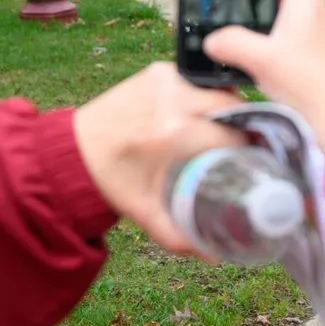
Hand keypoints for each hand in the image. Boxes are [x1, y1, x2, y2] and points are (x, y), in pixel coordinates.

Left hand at [73, 62, 246, 253]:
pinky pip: (198, 81)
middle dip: (242, 127)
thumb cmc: (112, 183)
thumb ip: (181, 236)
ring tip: (225, 131)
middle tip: (243, 146)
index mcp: (173, 133)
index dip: (249, 150)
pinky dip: (205, 96)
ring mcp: (165, 79)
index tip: (252, 162)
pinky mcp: (159, 70)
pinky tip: (201, 114)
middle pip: (233, 107)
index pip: (233, 136)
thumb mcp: (146, 212)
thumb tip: (217, 255)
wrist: (71, 151)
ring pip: (219, 90)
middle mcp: (172, 100)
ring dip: (227, 108)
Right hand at [204, 0, 324, 155]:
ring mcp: (310, 38)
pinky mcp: (305, 60)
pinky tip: (243, 47)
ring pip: (284, 10)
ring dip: (264, 5)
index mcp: (306, 2)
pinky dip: (264, 33)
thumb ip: (232, 43)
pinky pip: (282, 35)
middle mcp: (312, 15)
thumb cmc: (311, 87)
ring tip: (234, 5)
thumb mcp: (263, 59)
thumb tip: (210, 39)